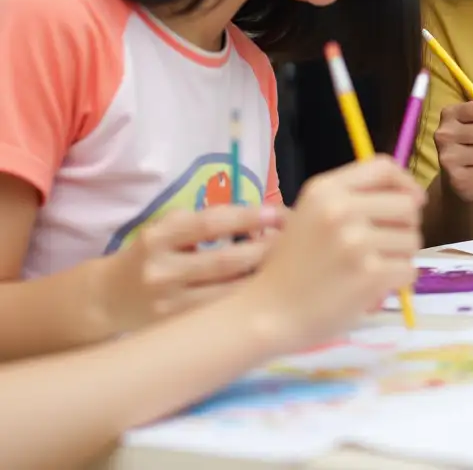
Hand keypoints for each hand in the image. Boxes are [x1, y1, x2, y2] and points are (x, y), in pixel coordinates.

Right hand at [99, 203, 282, 334]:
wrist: (108, 299)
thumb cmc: (151, 255)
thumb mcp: (167, 228)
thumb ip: (205, 221)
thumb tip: (262, 216)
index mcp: (159, 238)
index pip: (210, 224)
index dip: (248, 217)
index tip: (279, 214)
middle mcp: (163, 271)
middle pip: (226, 261)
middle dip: (266, 250)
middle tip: (294, 243)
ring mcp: (170, 304)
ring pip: (229, 292)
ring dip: (263, 278)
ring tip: (288, 266)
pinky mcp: (179, 327)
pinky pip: (222, 313)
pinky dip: (247, 301)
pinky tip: (267, 292)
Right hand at [238, 157, 423, 352]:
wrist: (267, 314)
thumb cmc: (291, 266)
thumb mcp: (310, 215)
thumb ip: (352, 198)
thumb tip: (412, 196)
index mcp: (325, 189)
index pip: (384, 168)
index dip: (406, 182)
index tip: (412, 199)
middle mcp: (341, 209)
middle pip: (408, 204)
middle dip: (404, 226)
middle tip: (384, 245)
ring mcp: (357, 242)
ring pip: (413, 239)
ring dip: (400, 256)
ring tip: (371, 268)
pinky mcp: (371, 274)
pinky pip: (409, 269)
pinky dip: (397, 281)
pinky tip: (372, 287)